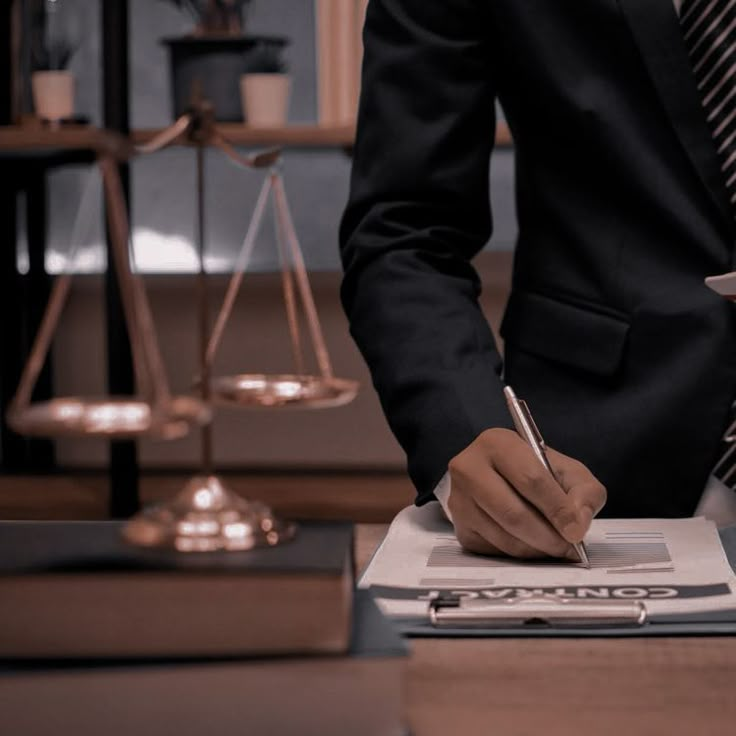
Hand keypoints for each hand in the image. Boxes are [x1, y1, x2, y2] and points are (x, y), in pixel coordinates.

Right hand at [447, 428, 606, 559]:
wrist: (502, 478)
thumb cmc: (536, 471)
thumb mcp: (568, 472)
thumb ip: (584, 492)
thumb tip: (576, 523)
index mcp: (497, 443)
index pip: (530, 479)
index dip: (557, 508)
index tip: (576, 530)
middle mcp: (468, 467)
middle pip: (512, 513)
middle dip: (547, 536)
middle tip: (568, 547)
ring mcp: (459, 499)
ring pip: (503, 536)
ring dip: (536, 549)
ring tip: (554, 547)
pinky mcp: (459, 527)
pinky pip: (493, 551)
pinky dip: (519, 555)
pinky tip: (532, 546)